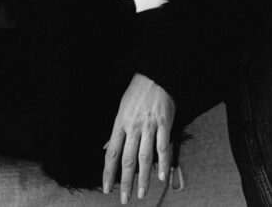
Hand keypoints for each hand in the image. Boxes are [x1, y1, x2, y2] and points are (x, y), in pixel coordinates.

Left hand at [103, 73, 174, 202]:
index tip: (106, 188)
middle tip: (124, 199)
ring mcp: (149, 126)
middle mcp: (133, 127)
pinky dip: (162, 163)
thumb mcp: (121, 110)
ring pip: (145, 157)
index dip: (108, 172)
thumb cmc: (136, 93)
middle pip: (128, 159)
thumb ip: (116, 132)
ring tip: (140, 193)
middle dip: (125, 181)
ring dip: (143, 177)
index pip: (112, 153)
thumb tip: (107, 148)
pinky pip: (163, 147)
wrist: (155, 76)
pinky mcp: (164, 124)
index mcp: (120, 123)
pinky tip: (160, 176)